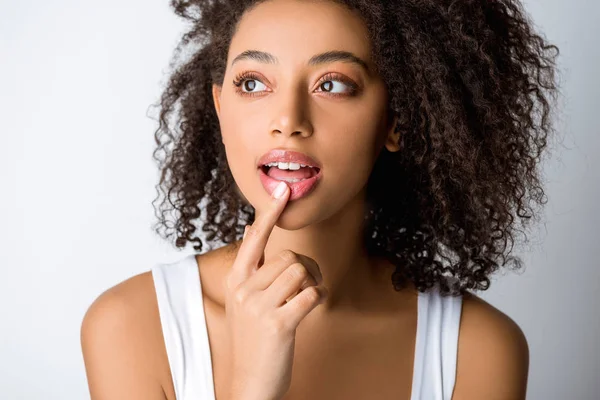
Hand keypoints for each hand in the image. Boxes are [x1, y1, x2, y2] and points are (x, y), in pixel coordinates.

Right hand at [224, 181, 327, 399]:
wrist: (250, 382)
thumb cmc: (252, 338)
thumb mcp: (242, 300)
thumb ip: (250, 265)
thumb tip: (252, 227)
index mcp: (236, 281)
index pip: (254, 240)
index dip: (269, 214)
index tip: (281, 191)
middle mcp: (244, 290)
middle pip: (289, 257)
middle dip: (307, 268)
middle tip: (309, 284)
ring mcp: (259, 307)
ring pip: (301, 272)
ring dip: (313, 283)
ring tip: (307, 298)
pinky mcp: (278, 324)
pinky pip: (311, 294)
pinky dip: (319, 298)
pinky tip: (311, 308)